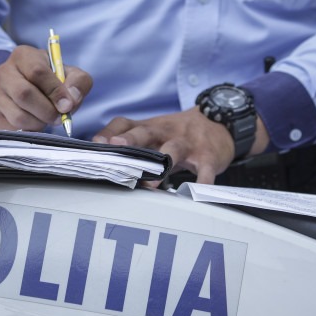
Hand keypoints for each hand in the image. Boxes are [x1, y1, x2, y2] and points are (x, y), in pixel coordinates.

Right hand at [0, 45, 92, 130]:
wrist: (30, 91)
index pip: (37, 71)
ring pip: (18, 115)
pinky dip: (28, 131)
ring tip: (46, 118)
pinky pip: (11, 129)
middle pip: (24, 94)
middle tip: (59, 117)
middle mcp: (3, 72)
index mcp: (23, 56)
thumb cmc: (53, 82)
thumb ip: (78, 82)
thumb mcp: (70, 75)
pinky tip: (34, 123)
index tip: (67, 105)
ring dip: (39, 123)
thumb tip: (70, 100)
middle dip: (47, 110)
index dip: (55, 91)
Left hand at [92, 108, 268, 183]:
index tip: (96, 144)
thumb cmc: (178, 132)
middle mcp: (166, 132)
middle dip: (130, 140)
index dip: (109, 132)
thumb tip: (99, 150)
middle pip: (146, 132)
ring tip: (150, 183)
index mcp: (149, 127)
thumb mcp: (154, 132)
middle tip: (116, 147)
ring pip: (174, 149)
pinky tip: (195, 193)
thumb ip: (129, 140)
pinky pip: (205, 170)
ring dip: (162, 163)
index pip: (124, 124)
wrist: (219, 122)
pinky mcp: (208, 156)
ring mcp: (188, 143)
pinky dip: (201, 182)